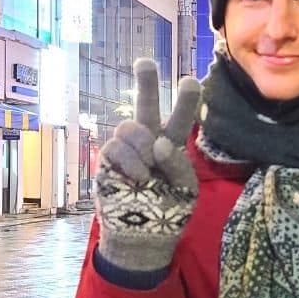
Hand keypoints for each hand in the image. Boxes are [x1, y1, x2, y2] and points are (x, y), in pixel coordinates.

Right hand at [95, 58, 201, 271]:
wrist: (144, 235)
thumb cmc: (169, 210)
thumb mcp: (186, 189)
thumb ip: (178, 165)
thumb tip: (158, 143)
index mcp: (172, 144)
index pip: (180, 116)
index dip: (185, 99)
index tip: (190, 80)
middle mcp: (149, 140)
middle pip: (146, 104)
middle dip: (145, 81)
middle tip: (145, 61)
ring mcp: (127, 149)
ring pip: (130, 126)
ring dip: (141, 145)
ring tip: (148, 170)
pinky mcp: (107, 161)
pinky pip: (115, 146)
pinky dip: (129, 160)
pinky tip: (138, 176)